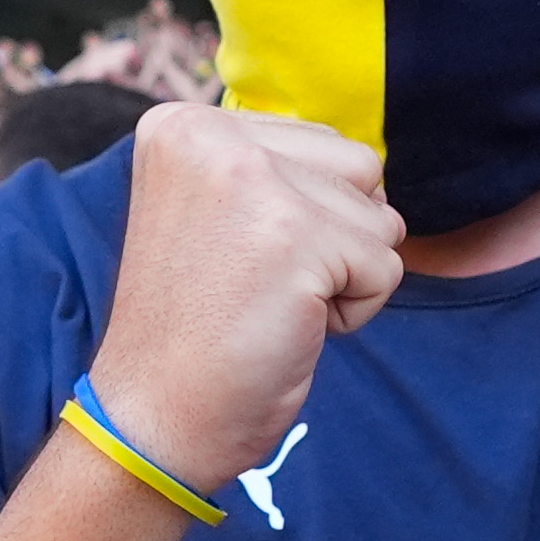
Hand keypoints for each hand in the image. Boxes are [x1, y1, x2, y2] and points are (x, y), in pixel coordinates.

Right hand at [87, 107, 408, 486]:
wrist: (153, 417)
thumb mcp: (214, 210)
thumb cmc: (196, 327)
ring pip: (380, 218)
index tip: (232, 260)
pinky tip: (287, 327)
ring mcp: (254, 182)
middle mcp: (214, 136)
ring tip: (270, 302)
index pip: (322, 144)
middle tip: (257, 285)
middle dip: (336, 237)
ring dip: (345, 273)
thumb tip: (371, 164)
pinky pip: (385, 269)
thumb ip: (276, 167)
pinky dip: (353, 311)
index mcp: (185, 123)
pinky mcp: (296, 238)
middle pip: (361, 169)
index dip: (304, 215)